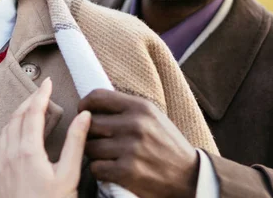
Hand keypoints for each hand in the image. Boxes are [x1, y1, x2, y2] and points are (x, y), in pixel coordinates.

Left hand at [0, 78, 91, 197]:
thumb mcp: (70, 175)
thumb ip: (76, 143)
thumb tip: (84, 115)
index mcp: (28, 151)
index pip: (33, 112)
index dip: (41, 94)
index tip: (47, 82)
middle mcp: (10, 154)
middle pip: (17, 116)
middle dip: (29, 100)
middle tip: (41, 92)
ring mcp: (0, 165)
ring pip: (6, 129)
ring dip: (18, 114)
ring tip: (30, 108)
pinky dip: (9, 130)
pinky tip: (16, 134)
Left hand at [79, 89, 199, 197]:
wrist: (189, 176)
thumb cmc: (166, 144)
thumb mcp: (152, 116)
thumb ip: (126, 108)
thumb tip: (92, 104)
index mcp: (140, 106)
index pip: (97, 96)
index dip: (85, 104)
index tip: (83, 112)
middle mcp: (135, 124)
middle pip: (89, 123)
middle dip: (88, 133)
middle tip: (97, 139)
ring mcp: (130, 148)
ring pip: (89, 147)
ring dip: (93, 153)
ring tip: (106, 155)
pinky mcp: (127, 171)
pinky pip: (96, 167)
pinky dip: (99, 170)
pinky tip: (110, 169)